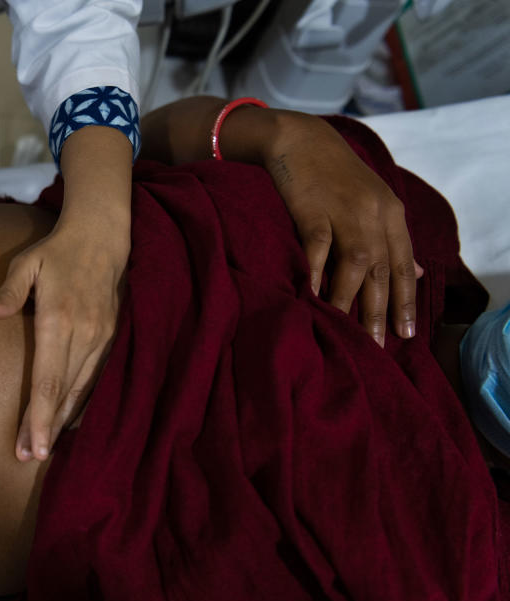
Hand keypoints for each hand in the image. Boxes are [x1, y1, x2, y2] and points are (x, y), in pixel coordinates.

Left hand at [0, 223, 126, 461]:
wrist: (103, 238)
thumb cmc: (57, 251)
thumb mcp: (27, 262)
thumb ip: (9, 290)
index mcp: (60, 320)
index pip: (48, 380)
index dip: (39, 416)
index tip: (31, 446)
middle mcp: (84, 335)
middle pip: (64, 394)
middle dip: (46, 428)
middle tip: (29, 457)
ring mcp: (102, 339)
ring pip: (82, 391)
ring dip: (62, 420)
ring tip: (44, 447)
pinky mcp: (111, 338)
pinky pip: (96, 379)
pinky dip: (81, 403)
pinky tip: (67, 420)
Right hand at [264, 113, 422, 346]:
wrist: (299, 138)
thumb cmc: (333, 175)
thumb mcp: (373, 202)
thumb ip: (394, 238)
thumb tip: (419, 273)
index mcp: (391, 212)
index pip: (404, 264)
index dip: (406, 300)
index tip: (407, 333)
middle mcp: (373, 213)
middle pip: (383, 269)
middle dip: (381, 309)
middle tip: (378, 344)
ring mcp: (344, 210)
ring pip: (355, 263)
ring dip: (351, 299)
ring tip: (345, 329)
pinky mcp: (312, 208)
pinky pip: (318, 247)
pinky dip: (316, 273)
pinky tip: (313, 297)